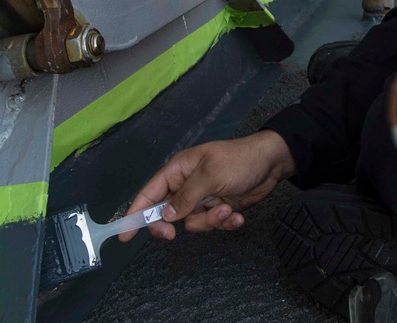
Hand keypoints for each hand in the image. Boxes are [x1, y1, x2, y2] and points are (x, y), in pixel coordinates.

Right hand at [119, 129, 294, 241]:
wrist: (272, 163)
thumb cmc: (239, 161)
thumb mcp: (210, 175)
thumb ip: (186, 197)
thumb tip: (165, 216)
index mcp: (178, 171)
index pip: (149, 193)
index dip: (134, 213)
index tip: (124, 234)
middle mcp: (187, 185)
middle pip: (167, 214)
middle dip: (174, 224)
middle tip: (174, 235)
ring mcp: (203, 198)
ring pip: (192, 222)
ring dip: (209, 220)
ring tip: (226, 209)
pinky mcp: (219, 207)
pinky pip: (212, 223)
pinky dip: (225, 223)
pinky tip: (237, 216)